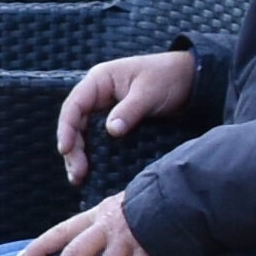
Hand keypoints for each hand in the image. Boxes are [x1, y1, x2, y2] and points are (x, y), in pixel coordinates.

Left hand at [19, 190, 160, 255]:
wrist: (182, 193)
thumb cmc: (149, 206)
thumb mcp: (119, 209)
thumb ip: (103, 227)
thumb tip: (85, 252)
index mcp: (97, 217)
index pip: (61, 231)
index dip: (40, 246)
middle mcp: (107, 227)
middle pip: (75, 255)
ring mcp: (128, 239)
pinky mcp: (150, 250)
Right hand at [55, 45, 199, 181]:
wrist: (189, 79)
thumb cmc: (167, 77)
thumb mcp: (148, 92)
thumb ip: (129, 111)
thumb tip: (111, 131)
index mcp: (99, 80)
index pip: (74, 105)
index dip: (66, 128)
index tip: (65, 150)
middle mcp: (98, 95)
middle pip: (76, 123)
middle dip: (73, 149)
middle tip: (77, 174)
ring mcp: (106, 109)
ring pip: (84, 134)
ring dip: (79, 155)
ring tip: (78, 179)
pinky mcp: (117, 121)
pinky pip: (98, 139)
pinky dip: (94, 155)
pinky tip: (91, 172)